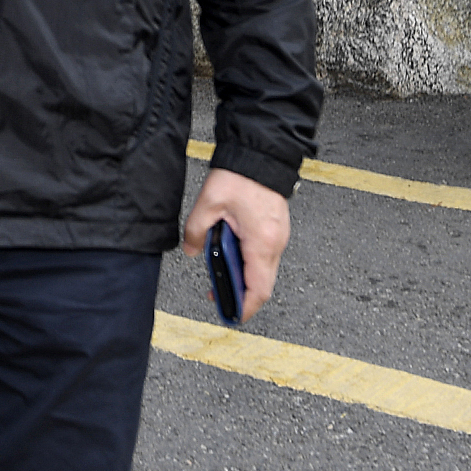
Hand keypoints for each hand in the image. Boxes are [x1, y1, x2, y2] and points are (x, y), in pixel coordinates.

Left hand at [181, 164, 292, 321]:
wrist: (260, 155)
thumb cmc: (240, 177)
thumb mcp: (208, 204)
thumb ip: (196, 231)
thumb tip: (192, 252)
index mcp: (261, 244)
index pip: (258, 289)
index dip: (245, 307)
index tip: (231, 315)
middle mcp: (275, 245)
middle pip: (262, 284)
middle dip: (241, 295)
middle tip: (217, 296)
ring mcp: (278, 237)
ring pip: (263, 271)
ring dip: (243, 277)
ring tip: (219, 273)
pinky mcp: (275, 229)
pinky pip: (264, 256)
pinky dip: (248, 262)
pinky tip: (230, 254)